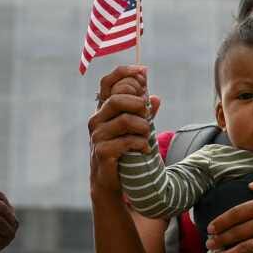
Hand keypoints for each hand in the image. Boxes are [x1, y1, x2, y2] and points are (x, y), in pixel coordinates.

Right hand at [88, 65, 160, 196]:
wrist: (110, 180)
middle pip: (117, 99)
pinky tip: (144, 149)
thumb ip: (143, 114)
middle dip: (138, 103)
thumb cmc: (122, 150)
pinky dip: (140, 144)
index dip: (124, 73)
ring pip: (124, 120)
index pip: (107, 82)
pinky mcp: (102, 151)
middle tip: (148, 113)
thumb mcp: (134, 129)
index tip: (143, 72)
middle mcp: (97, 119)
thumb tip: (156, 97)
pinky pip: (126, 141)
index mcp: (103, 109)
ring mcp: (97, 135)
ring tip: (147, 135)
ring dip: (143, 126)